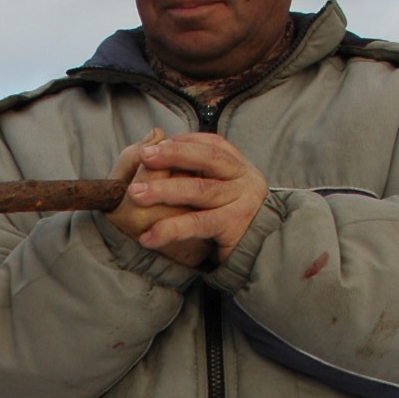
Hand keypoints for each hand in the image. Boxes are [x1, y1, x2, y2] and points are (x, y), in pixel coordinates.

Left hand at [105, 129, 268, 263]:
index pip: (212, 144)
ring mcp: (243, 201)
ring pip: (201, 190)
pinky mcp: (236, 226)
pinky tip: (148, 237)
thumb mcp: (219, 193)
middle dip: (173, 154)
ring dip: (165, 190)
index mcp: (239, 167)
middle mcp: (245, 179)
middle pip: (209, 158)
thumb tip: (161, 145)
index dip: (183, 142)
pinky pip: (198, 224)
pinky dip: (170, 229)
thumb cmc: (229, 223)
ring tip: (136, 194)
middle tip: (143, 155)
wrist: (262, 255)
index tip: (155, 144)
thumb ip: (198, 174)